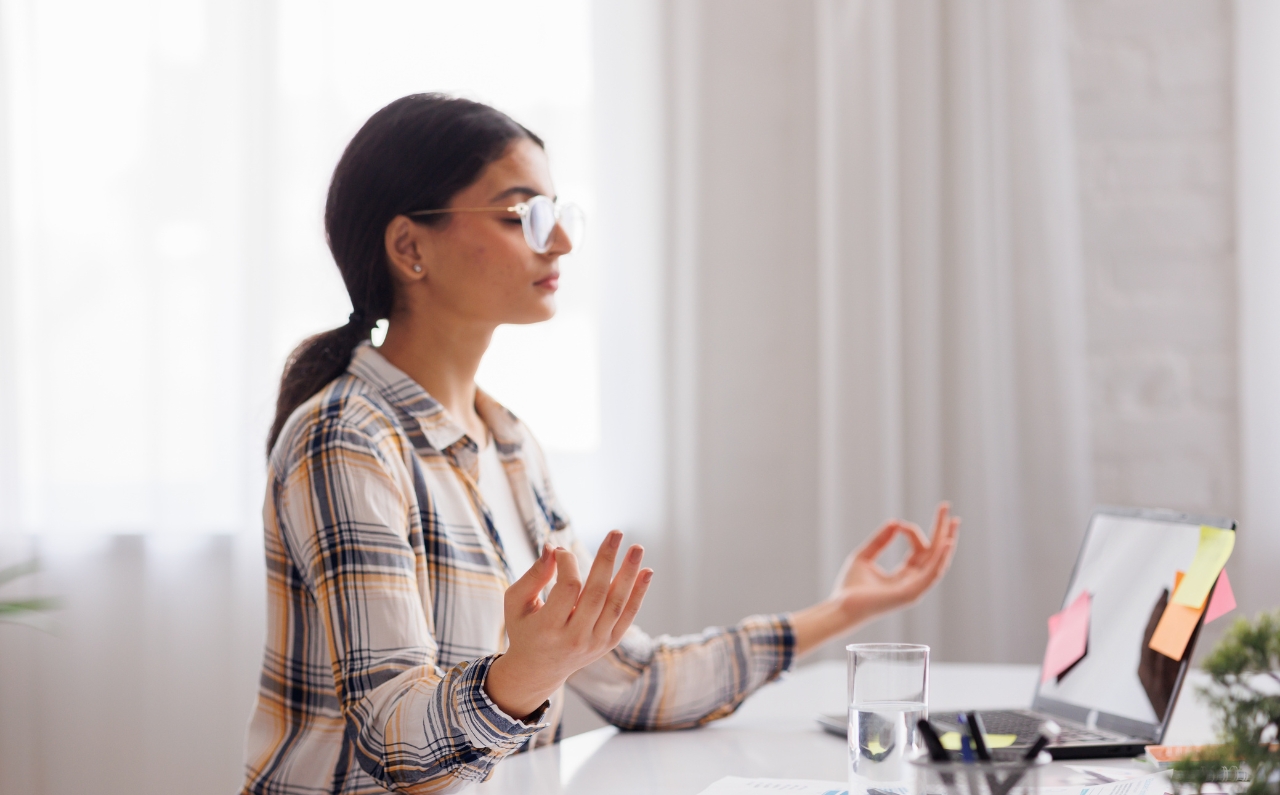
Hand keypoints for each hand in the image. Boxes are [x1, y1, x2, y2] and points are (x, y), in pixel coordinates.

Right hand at [484, 530, 652, 719]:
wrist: (538, 669)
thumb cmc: (525, 628)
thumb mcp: (517, 602)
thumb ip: (534, 575)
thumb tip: (552, 547)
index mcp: (548, 628)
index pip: (568, 588)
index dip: (568, 563)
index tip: (562, 550)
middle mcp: (575, 638)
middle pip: (596, 594)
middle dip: (607, 560)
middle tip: (616, 533)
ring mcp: (595, 643)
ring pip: (616, 605)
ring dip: (629, 574)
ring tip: (637, 548)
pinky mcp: (608, 644)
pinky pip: (627, 617)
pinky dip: (638, 594)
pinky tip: (646, 572)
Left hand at [830, 502, 958, 618]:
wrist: (841, 607)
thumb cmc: (850, 587)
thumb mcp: (865, 556)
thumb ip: (880, 541)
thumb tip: (896, 522)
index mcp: (904, 575)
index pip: (920, 549)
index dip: (912, 532)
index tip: (899, 524)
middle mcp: (913, 582)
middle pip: (934, 554)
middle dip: (942, 531)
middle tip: (948, 508)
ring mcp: (914, 589)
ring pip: (938, 562)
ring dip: (947, 541)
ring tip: (953, 521)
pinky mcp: (911, 594)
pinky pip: (931, 574)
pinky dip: (940, 558)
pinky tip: (946, 542)